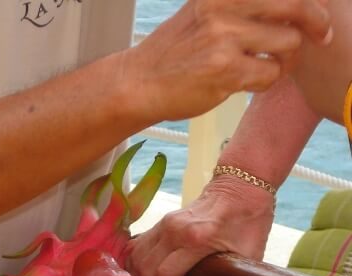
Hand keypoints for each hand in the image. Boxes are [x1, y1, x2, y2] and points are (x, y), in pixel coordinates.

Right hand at [124, 0, 332, 123]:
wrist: (139, 82)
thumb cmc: (174, 53)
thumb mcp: (203, 12)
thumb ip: (238, 6)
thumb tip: (288, 9)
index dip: (306, 0)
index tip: (313, 12)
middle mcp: (225, 6)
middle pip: (294, 5)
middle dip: (316, 21)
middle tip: (322, 33)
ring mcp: (225, 38)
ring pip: (287, 43)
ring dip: (286, 59)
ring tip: (270, 66)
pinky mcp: (226, 71)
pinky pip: (270, 75)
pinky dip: (267, 81)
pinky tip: (251, 82)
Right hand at [125, 176, 274, 275]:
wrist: (240, 188)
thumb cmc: (249, 222)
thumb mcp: (249, 254)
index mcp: (197, 239)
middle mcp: (174, 230)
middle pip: (146, 269)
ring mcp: (164, 223)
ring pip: (137, 258)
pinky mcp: (160, 222)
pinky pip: (137, 247)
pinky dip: (134, 265)